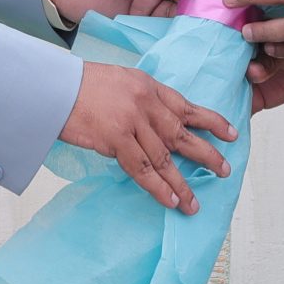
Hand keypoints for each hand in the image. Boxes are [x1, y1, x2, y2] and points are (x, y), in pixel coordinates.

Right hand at [58, 64, 236, 214]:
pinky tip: (170, 200)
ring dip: (182, 183)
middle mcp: (146, 103)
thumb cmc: (81, 85)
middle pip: (183, 133)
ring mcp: (133, 121)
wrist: (54, 87)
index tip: (230, 134)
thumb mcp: (120, 81)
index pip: (187, 106)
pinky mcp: (116, 138)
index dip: (211, 121)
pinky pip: (143, 169)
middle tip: (224, 170)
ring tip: (194, 203)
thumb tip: (158, 120)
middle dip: (206, 154)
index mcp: (149, 86)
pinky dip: (158, 187)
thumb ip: (142, 97)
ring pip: (166, 157)